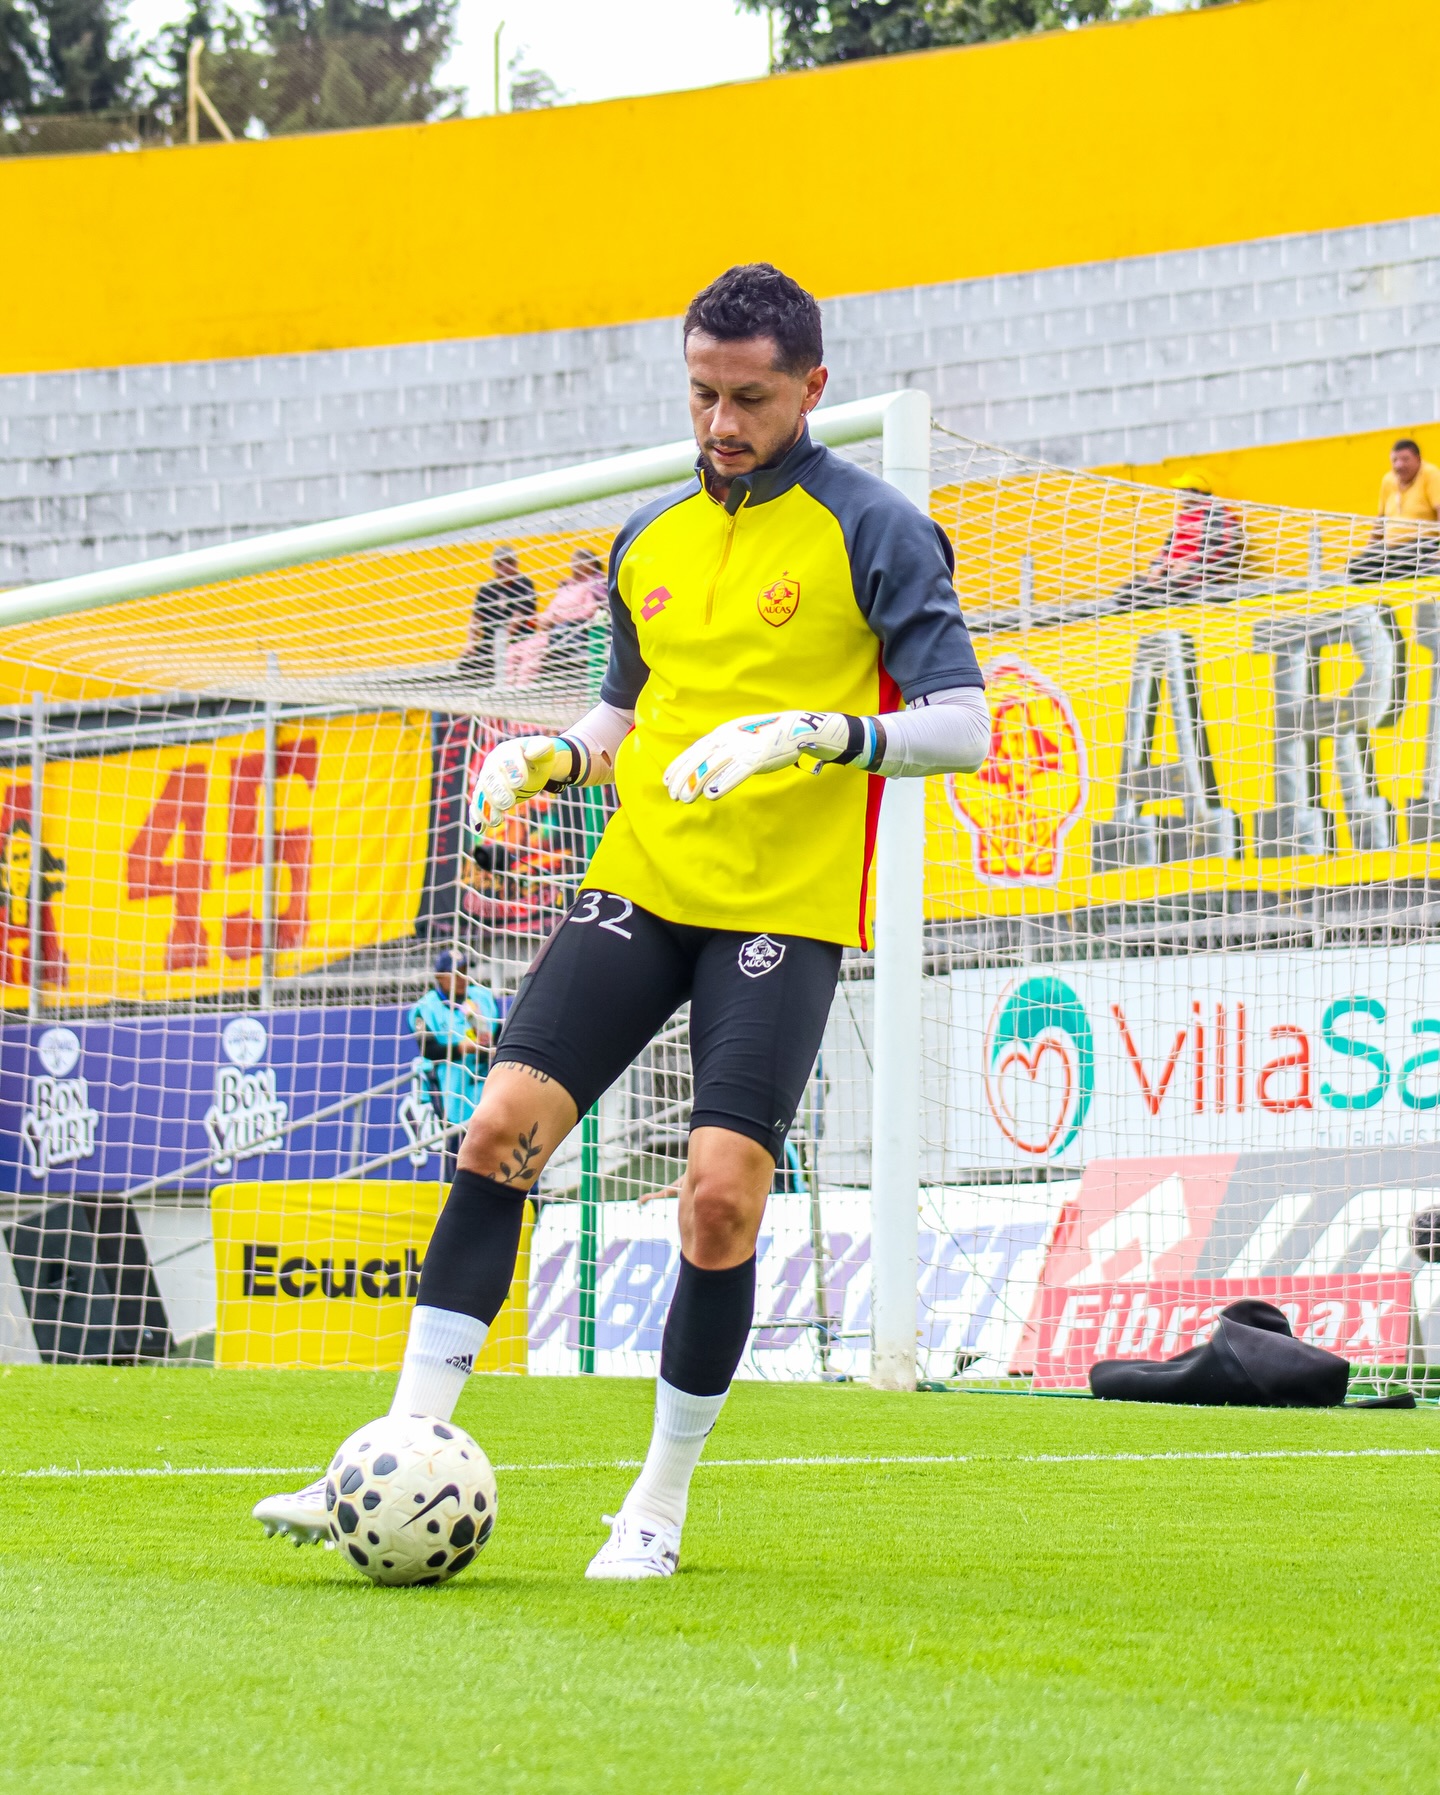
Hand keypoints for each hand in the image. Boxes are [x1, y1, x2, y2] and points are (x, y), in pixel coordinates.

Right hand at [470, 736, 568, 835]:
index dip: (512, 771)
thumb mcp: (546, 751)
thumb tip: (531, 753)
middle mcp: (492, 766)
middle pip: (491, 779)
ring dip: (487, 808)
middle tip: (508, 803)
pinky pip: (478, 806)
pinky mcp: (486, 796)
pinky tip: (479, 829)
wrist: (532, 767)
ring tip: (496, 821)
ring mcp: (487, 781)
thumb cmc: (539, 758)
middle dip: (499, 791)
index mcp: (507, 752)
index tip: (520, 783)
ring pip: (483, 794)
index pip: (507, 761)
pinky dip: (477, 817)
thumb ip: (542, 748)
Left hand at [665, 711, 851, 802]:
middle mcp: (729, 737)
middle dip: (684, 778)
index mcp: (724, 732)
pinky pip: (737, 772)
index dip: (679, 765)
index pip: (695, 750)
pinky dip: (724, 783)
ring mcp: (743, 747)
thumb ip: (725, 748)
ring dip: (697, 784)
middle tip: (673, 795)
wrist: (798, 728)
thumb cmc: (768, 736)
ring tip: (686, 800)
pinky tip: (712, 796)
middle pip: (699, 759)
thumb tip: (708, 765)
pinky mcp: (758, 758)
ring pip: (713, 767)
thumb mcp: (742, 736)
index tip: (667, 780)